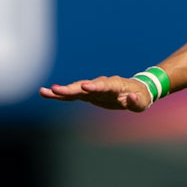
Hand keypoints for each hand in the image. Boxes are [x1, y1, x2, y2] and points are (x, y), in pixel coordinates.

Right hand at [37, 76, 153, 111]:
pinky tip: (47, 94)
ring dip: (60, 91)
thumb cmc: (141, 97)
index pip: (104, 85)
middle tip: (55, 89)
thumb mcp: (142, 102)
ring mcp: (93, 88)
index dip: (95, 86)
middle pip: (84, 86)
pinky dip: (61, 95)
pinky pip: (73, 94)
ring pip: (75, 89)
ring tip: (44, 92)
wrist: (136, 90)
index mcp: (116, 85)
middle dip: (70, 88)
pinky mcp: (88, 94)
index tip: (85, 87)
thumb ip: (136, 102)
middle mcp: (101, 84)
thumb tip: (132, 99)